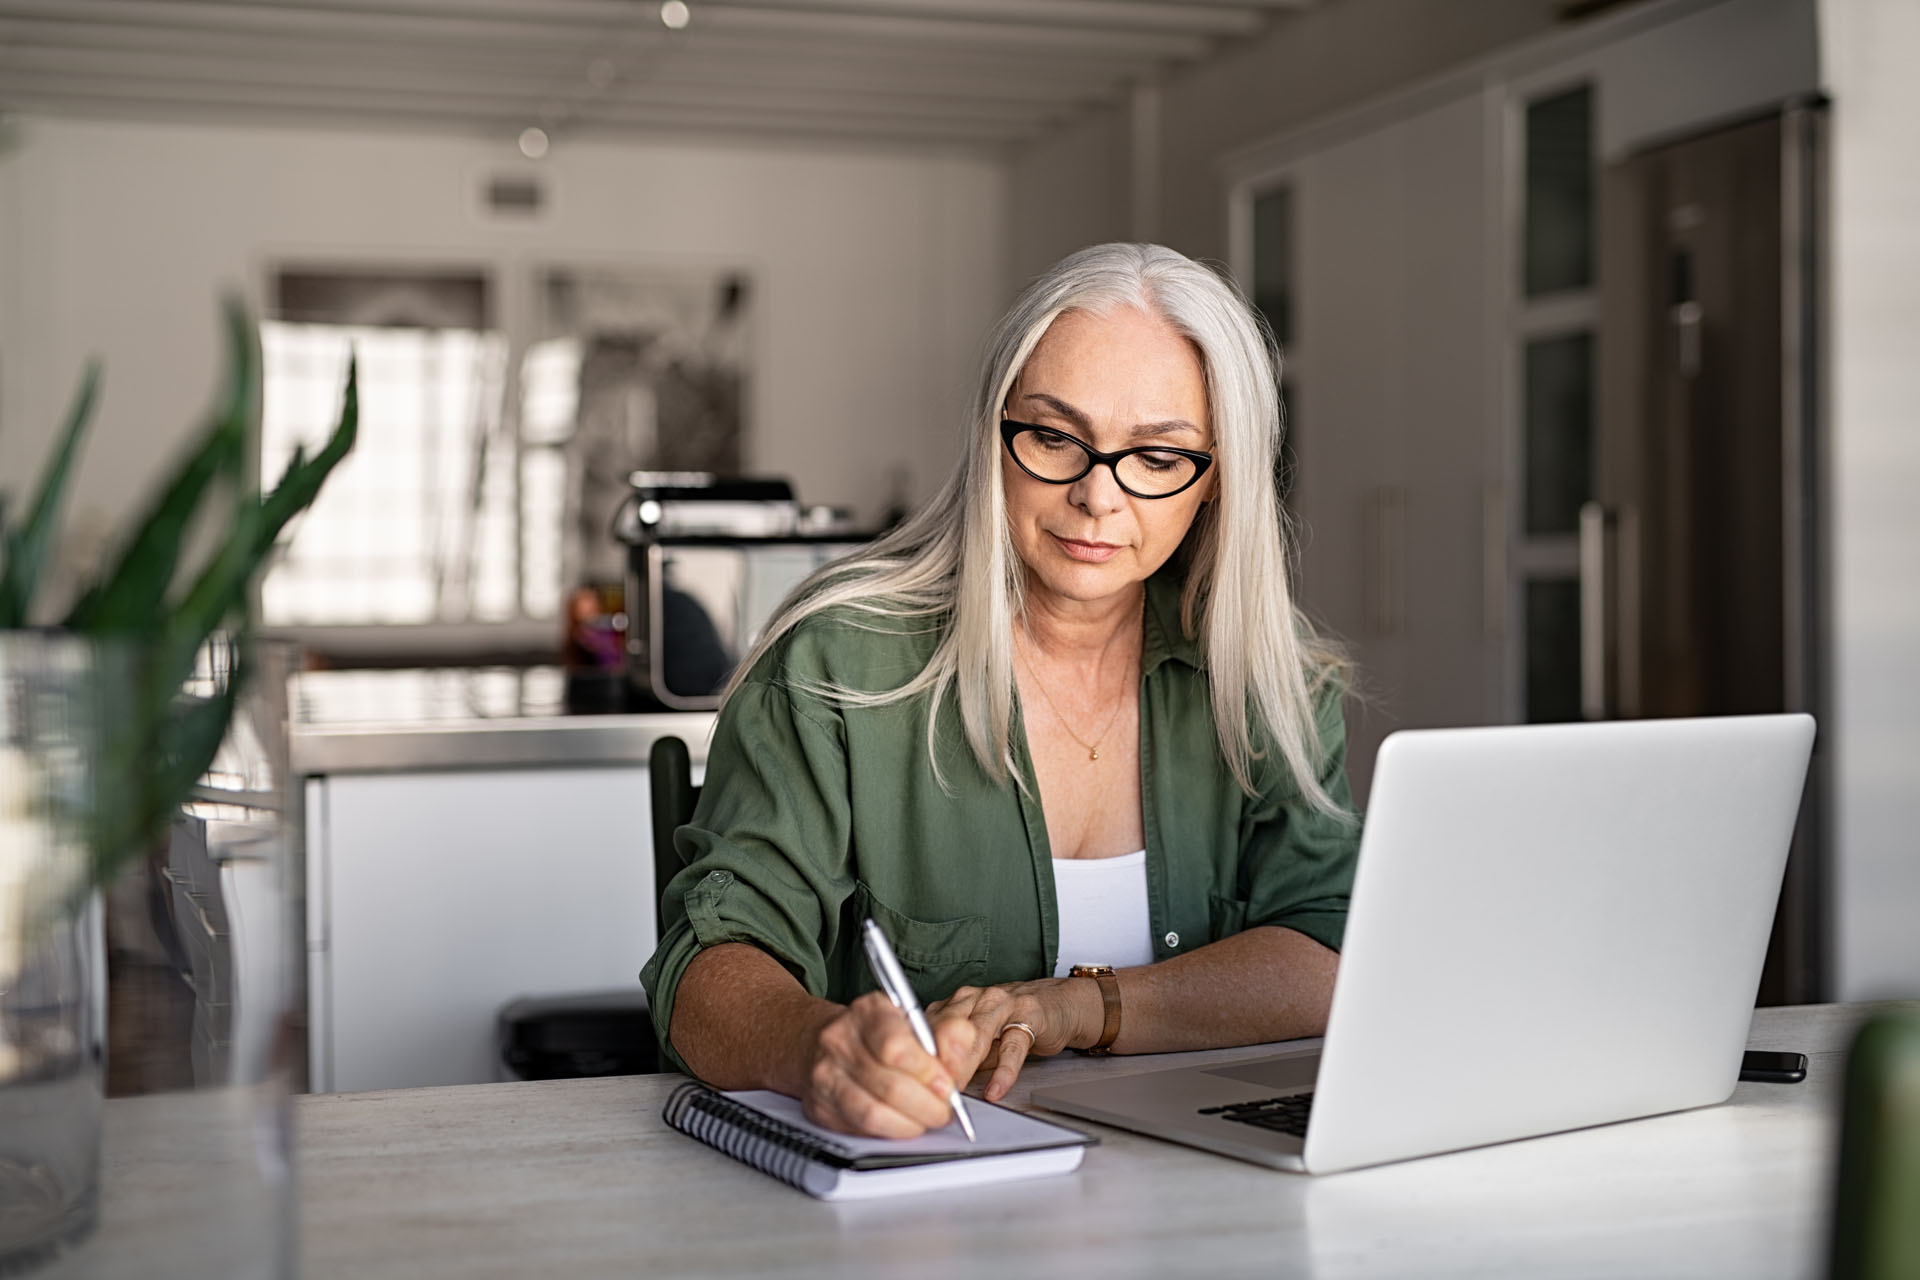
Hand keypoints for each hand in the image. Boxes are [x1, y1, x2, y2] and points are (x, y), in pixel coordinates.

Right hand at [796, 992, 963, 1138]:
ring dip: (910, 1123)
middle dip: (927, 1105)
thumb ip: (945, 1036)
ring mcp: (825, 1075)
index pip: (896, 1047)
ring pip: (873, 1113)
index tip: (947, 1085)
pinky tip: (903, 1123)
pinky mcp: (820, 1106)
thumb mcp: (913, 1021)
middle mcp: (839, 1040)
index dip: (928, 1073)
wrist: (825, 1042)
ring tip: (927, 1118)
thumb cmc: (877, 1033)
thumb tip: (961, 1058)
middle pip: (889, 1086)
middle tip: (944, 1110)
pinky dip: (889, 1131)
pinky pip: (860, 1129)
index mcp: (867, 1011)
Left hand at [928, 978, 1098, 1101]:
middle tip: (930, 1091)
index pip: (928, 1027)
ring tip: (956, 1091)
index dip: (918, 1056)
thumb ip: (956, 1056)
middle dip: (937, 1062)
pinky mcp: (1029, 1016)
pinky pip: (1013, 1046)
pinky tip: (996, 1089)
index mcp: (957, 1003)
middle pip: (948, 1028)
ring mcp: (1003, 1004)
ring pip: (976, 1034)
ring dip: (964, 1065)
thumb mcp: (978, 1039)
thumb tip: (929, 1087)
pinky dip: (1004, 1071)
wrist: (1058, 1004)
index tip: (911, 1082)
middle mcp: (976, 998)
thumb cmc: (1013, 1023)